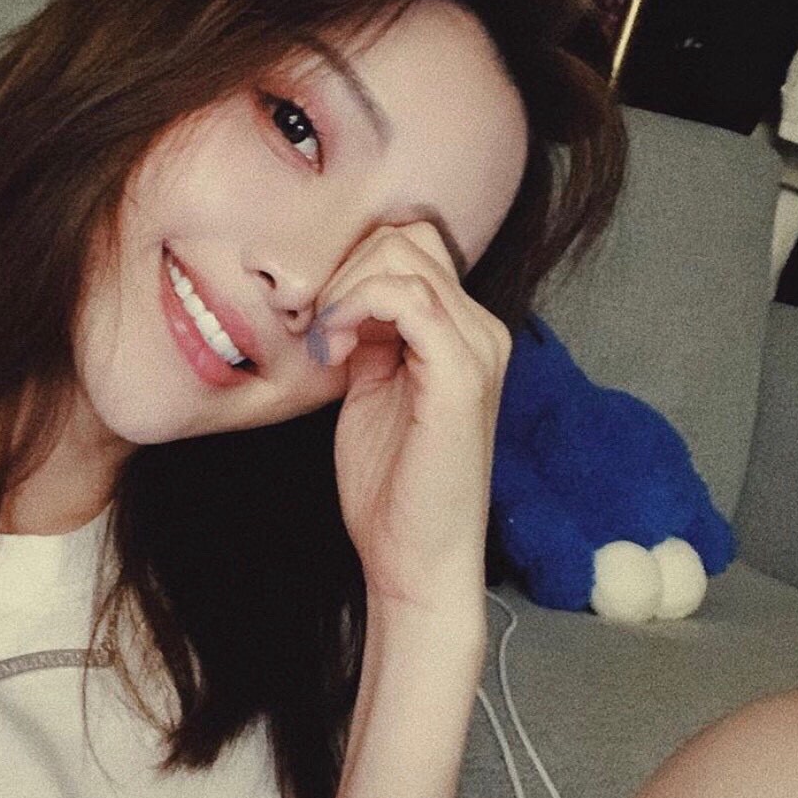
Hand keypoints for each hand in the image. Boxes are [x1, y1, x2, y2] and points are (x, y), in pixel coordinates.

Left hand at [310, 222, 511, 609]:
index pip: (409, 247)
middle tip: (316, 331)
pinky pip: (406, 298)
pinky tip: (334, 352)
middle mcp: (482, 331)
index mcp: (462, 333)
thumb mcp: (369, 391)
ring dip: (343, 291)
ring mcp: (477, 348)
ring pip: (402, 258)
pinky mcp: (460, 374)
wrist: (413, 558)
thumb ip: (366, 338)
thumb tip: (339, 296)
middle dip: (342, 272)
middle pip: (405, 239)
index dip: (349, 269)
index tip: (315, 323)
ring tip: (326, 346)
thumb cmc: (389, 487)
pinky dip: (354, 309)